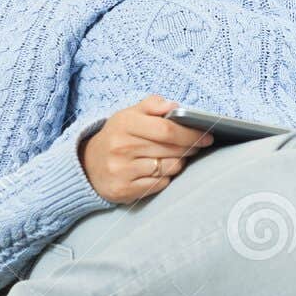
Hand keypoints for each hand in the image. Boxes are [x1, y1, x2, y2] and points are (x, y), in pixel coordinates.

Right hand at [80, 95, 212, 204]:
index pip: (167, 129)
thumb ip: (152, 105)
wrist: (88, 164)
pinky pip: (160, 184)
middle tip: (197, 145)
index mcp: (125, 124)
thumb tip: (174, 106)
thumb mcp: (129, 114)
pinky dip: (166, 177)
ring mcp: (122, 171)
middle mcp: (121, 147)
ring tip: (175, 156)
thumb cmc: (118, 136)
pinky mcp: (124, 190)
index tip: (206, 135)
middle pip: (171, 149)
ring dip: (179, 162)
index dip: (191, 133)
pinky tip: (160, 170)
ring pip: (168, 168)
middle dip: (190, 147)